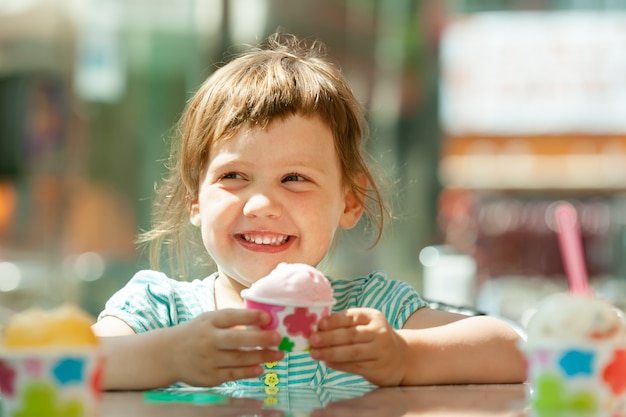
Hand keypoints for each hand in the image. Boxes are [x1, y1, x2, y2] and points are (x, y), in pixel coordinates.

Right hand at [169, 308, 283, 386]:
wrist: (169, 354)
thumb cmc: (198, 333)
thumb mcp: (209, 320)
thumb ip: (232, 320)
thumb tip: (264, 321)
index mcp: (209, 321)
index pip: (231, 317)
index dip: (250, 317)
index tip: (268, 318)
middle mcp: (208, 340)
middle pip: (236, 340)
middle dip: (259, 339)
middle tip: (278, 338)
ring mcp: (208, 360)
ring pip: (238, 359)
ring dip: (261, 357)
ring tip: (278, 355)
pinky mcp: (209, 377)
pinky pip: (233, 374)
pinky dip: (248, 372)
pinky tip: (261, 369)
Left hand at [308, 308, 406, 385]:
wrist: (400, 357)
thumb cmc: (374, 337)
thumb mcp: (366, 324)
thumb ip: (345, 324)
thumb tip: (317, 328)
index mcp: (373, 316)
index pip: (351, 317)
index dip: (334, 321)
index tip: (319, 324)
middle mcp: (379, 332)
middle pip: (351, 335)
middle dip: (329, 338)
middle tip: (313, 339)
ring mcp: (380, 351)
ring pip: (352, 353)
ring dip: (331, 353)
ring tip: (315, 353)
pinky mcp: (377, 368)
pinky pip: (355, 366)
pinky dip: (339, 365)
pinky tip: (327, 362)